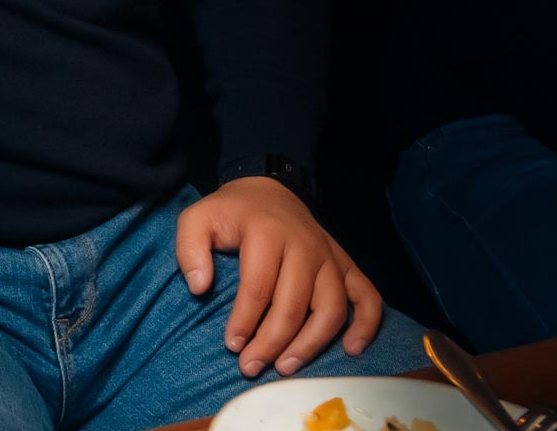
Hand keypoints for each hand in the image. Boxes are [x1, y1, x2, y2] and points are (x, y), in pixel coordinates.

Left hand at [175, 176, 383, 377]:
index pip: (258, 286)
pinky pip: (367, 297)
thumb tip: (199, 287)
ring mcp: (330, 256)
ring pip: (331, 308)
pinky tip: (351, 350)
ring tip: (285, 367)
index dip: (245, 320)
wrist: (268, 190)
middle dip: (272, 341)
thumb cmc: (230, 212)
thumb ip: (189, 249)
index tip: (232, 345)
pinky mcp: (346, 265)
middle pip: (294, 303)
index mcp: (267, 232)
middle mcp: (305, 244)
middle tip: (250, 366)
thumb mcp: (196, 218)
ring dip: (311, 343)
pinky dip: (366, 325)